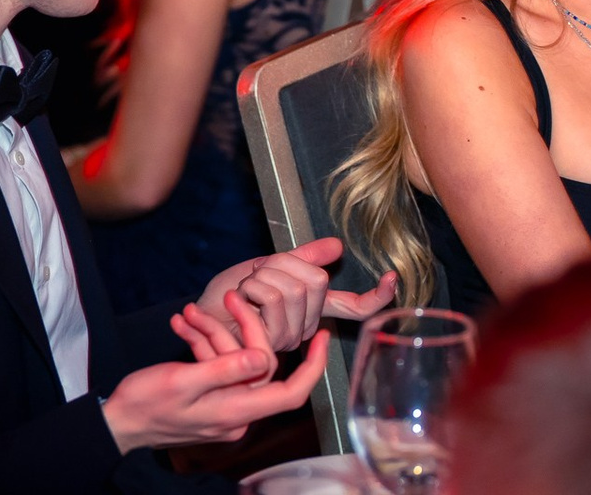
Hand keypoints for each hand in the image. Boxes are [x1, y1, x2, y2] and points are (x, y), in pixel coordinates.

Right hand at [102, 311, 329, 454]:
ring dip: (214, 333)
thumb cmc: (144, 405)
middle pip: (258, 364)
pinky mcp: (208, 399)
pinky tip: (183, 327)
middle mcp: (235, 412)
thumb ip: (225, 369)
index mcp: (236, 411)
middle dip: (244, 327)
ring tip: (189, 314)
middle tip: (229, 297)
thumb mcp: (184, 381)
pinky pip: (216, 367)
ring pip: (233, 361)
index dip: (312, 366)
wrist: (115, 422)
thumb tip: (263, 357)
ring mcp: (222, 407)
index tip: (321, 337)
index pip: (291, 393)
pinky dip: (203, 345)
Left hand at [197, 237, 398, 352]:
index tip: (393, 278)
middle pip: (315, 282)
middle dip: (281, 264)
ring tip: (243, 289)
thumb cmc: (229, 294)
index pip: (354, 308)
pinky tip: (236, 298)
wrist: (198, 316)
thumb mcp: (269, 267)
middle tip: (256, 274)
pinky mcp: (267, 344)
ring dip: (261, 277)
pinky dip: (249, 286)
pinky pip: (271, 298)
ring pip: (292, 290)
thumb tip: (337, 246)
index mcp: (312, 309)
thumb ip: (303, 258)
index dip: (376, 297)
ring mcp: (287, 339)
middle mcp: (305, 328)